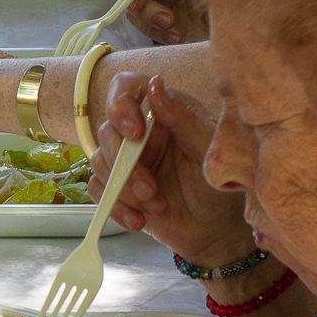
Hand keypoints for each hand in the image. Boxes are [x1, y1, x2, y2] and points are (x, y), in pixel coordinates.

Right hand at [86, 72, 243, 258]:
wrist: (214, 232)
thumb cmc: (218, 187)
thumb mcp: (206, 150)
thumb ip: (182, 117)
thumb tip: (155, 84)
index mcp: (162, 112)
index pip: (126, 88)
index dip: (121, 106)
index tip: (135, 134)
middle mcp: (140, 132)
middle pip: (108, 131)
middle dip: (126, 165)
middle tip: (150, 189)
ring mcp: (125, 160)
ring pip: (100, 162)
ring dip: (124, 189)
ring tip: (156, 207)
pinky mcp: (115, 186)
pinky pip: (97, 189)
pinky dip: (115, 206)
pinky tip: (138, 221)